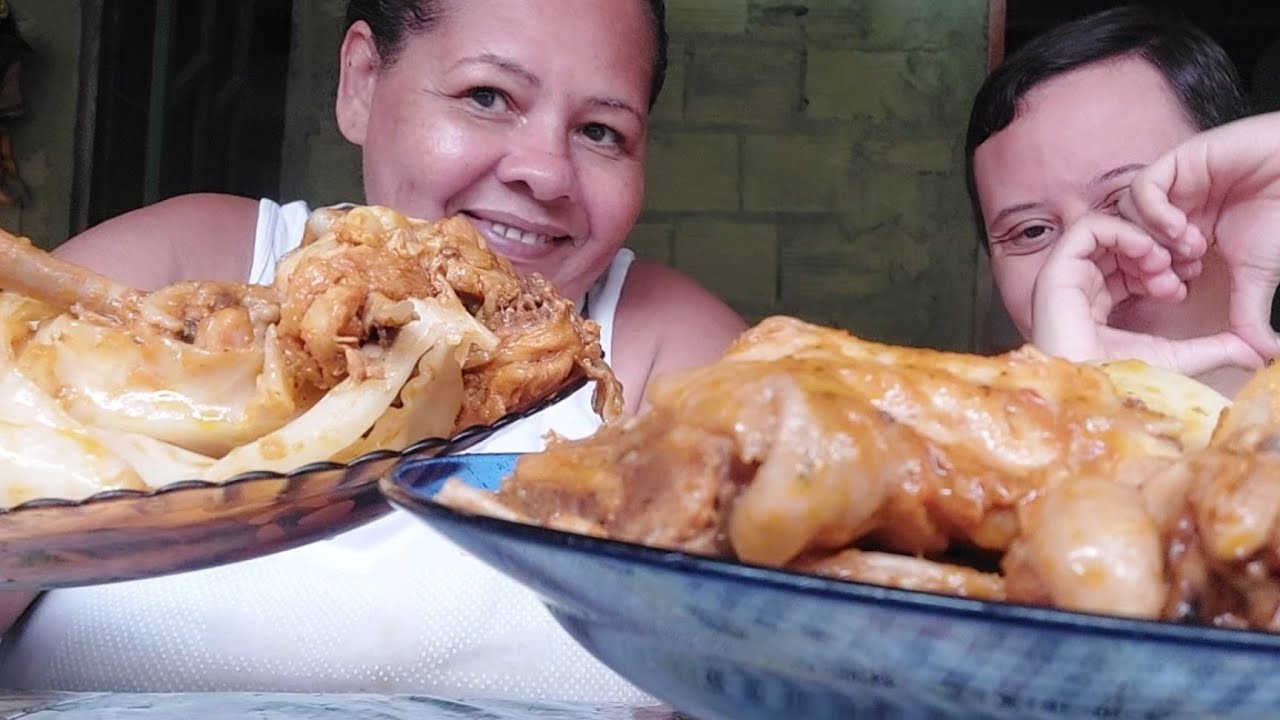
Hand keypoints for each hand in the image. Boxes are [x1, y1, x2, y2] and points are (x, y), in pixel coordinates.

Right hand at [1031, 212, 1262, 375]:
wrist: (1090, 389)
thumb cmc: (1121, 380)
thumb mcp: (1179, 355)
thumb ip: (1216, 348)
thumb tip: (1258, 353)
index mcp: (1097, 304)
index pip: (1127, 267)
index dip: (1159, 267)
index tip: (1184, 283)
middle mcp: (1079, 286)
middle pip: (1118, 246)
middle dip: (1155, 250)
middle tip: (1180, 268)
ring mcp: (1066, 277)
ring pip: (1105, 231)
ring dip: (1141, 239)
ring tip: (1163, 262)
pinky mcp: (1056, 269)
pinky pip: (1088, 229)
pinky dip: (1121, 232)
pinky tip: (1145, 252)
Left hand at [1121, 111, 1279, 360]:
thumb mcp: (1255, 276)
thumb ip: (1247, 315)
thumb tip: (1262, 359)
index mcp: (1180, 235)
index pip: (1139, 260)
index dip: (1150, 281)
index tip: (1176, 294)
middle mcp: (1170, 210)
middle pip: (1127, 240)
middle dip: (1144, 267)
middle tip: (1171, 281)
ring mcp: (1171, 187)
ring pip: (1129, 216)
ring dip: (1152, 240)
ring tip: (1189, 251)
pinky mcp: (1176, 163)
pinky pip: (1143, 189)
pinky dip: (1156, 213)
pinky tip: (1183, 227)